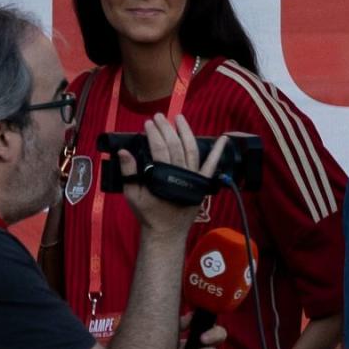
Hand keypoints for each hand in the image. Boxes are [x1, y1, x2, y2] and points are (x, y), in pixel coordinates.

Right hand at [120, 114, 227, 233]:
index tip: (148, 123)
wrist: (166, 232)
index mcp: (162, 177)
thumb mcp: (132, 195)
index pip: (159, 149)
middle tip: (159, 116)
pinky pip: (212, 167)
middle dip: (167, 129)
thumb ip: (128, 173)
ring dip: (186, 132)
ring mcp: (193, 179)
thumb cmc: (148, 213)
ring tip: (180, 118)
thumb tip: (123, 151)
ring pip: (192, 151)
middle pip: (175, 146)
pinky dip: (218, 153)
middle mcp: (180, 175)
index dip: (154, 134)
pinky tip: (224, 139)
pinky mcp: (202, 184)